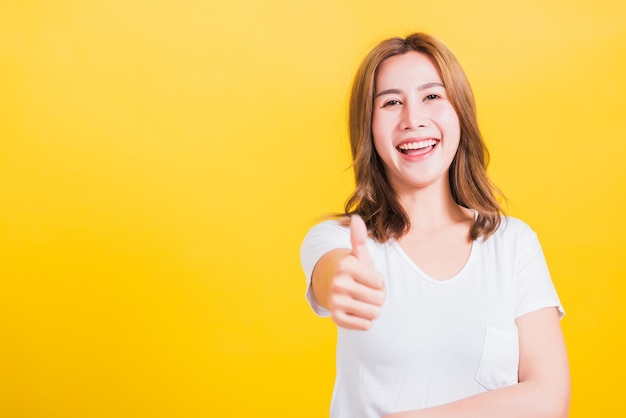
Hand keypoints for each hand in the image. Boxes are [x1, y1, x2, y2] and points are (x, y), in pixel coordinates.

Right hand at [328, 215, 385, 329]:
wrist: (336, 290)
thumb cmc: (356, 272)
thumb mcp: (360, 256)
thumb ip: (360, 238)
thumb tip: (356, 218)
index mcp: (345, 266)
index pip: (381, 283)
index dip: (379, 282)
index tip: (368, 279)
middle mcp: (338, 283)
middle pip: (379, 299)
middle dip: (377, 297)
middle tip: (365, 292)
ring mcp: (335, 301)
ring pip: (373, 313)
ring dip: (372, 309)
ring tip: (362, 301)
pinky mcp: (336, 319)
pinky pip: (365, 325)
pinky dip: (365, 321)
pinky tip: (356, 312)